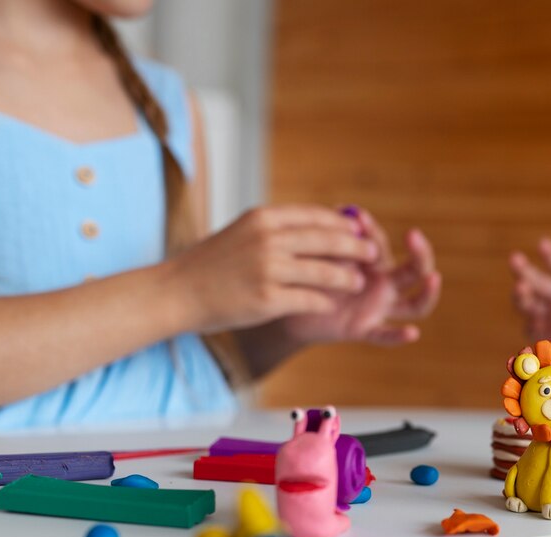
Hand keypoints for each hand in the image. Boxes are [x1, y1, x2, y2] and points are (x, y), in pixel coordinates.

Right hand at [171, 205, 377, 332]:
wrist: (176, 292)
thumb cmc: (211, 265)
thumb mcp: (243, 233)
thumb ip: (276, 229)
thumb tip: (316, 226)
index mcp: (263, 218)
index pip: (315, 216)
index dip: (342, 224)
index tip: (359, 231)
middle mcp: (268, 240)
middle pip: (327, 240)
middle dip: (356, 248)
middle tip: (374, 254)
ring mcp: (268, 269)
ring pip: (325, 270)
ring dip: (347, 277)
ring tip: (359, 282)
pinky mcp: (268, 299)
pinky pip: (310, 299)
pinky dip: (325, 301)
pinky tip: (332, 305)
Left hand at [281, 210, 441, 345]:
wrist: (292, 309)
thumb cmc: (307, 277)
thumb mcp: (318, 255)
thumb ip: (332, 238)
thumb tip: (344, 210)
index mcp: (373, 261)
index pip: (381, 243)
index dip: (372, 230)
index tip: (358, 217)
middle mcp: (385, 284)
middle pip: (414, 270)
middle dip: (419, 253)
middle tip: (414, 235)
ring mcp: (379, 308)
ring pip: (415, 304)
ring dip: (427, 292)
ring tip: (433, 278)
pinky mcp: (365, 329)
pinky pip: (386, 335)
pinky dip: (399, 336)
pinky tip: (412, 333)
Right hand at [510, 234, 550, 375]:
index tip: (543, 243)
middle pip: (536, 280)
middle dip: (524, 270)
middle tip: (515, 259)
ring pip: (529, 304)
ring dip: (522, 297)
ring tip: (521, 289)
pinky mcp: (549, 337)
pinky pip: (535, 331)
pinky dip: (531, 326)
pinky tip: (532, 321)